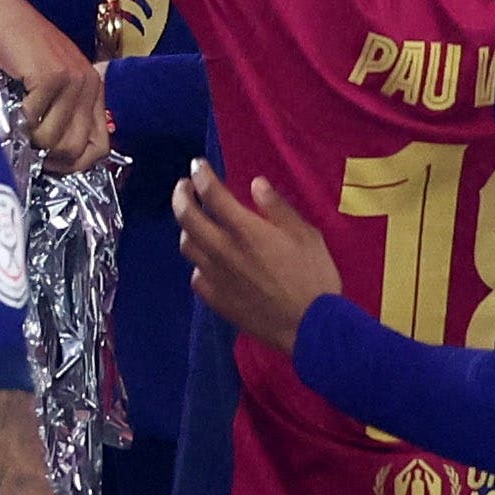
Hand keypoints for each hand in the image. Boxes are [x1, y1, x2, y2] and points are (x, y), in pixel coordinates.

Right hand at [0, 4, 109, 173]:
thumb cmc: (18, 46)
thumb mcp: (52, 77)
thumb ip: (63, 110)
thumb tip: (57, 156)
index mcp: (93, 87)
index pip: (100, 146)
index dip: (76, 164)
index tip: (52, 163)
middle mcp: (89, 84)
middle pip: (77, 150)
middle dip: (50, 159)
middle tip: (29, 150)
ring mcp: (72, 80)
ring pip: (55, 142)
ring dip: (31, 141)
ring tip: (18, 124)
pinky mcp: (51, 77)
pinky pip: (34, 122)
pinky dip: (18, 121)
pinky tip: (11, 104)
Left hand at [173, 164, 342, 354]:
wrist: (311, 328)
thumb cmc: (313, 277)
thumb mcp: (306, 234)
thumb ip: (277, 207)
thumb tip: (255, 184)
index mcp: (245, 230)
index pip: (211, 193)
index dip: (200, 174)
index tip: (197, 165)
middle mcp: (223, 251)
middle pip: (186, 216)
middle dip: (181, 195)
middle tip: (184, 186)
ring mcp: (216, 278)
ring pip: (187, 246)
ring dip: (187, 228)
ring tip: (196, 221)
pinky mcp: (217, 301)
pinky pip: (196, 276)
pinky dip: (199, 262)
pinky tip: (209, 261)